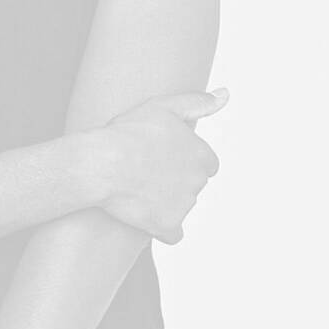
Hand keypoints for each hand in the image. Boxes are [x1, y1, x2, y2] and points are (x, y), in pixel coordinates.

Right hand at [96, 88, 227, 244]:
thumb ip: (197, 102)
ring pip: (181, 207)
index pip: (207, 164)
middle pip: (192, 185)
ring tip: (137, 189)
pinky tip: (144, 217)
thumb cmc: (129, 131)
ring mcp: (184, 205)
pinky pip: (172, 233)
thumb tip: (225, 95)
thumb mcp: (163, 106)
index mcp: (201, 154)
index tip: (162, 157)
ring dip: (165, 202)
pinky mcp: (168, 226)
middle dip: (175, 180)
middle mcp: (198, 181)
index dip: (185, 160)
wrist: (102, 164)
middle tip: (146, 172)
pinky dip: (162, 228)